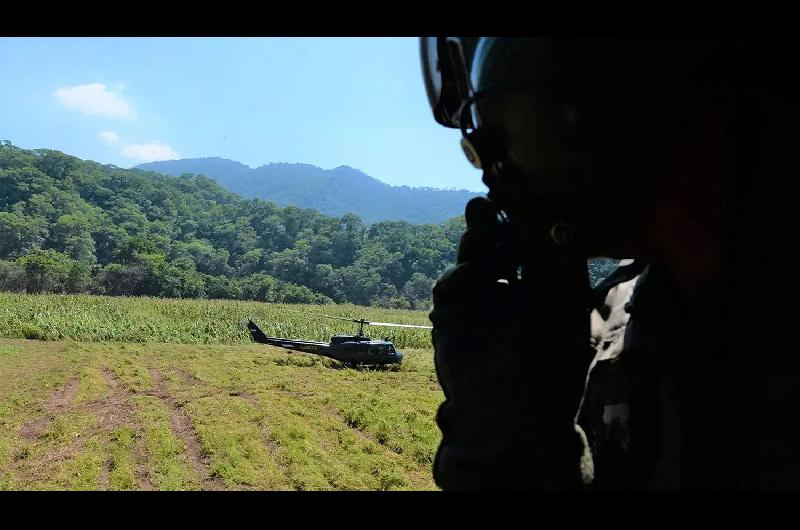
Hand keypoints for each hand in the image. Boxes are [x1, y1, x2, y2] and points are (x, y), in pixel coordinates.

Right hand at [430, 197, 591, 489]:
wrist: (514, 413)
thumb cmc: (551, 362)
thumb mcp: (566, 304)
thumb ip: (561, 260)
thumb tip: (554, 216)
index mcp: (539, 293)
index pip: (528, 247)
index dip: (521, 221)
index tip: (518, 190)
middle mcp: (508, 297)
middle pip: (496, 248)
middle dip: (492, 222)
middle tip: (488, 199)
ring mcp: (478, 309)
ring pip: (471, 262)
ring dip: (475, 239)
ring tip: (481, 219)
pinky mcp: (451, 321)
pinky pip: (449, 288)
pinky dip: (460, 275)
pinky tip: (475, 274)